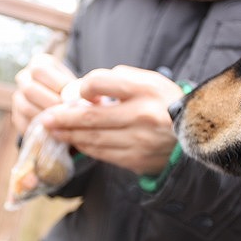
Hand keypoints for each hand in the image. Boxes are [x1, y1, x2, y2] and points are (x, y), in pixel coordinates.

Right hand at [11, 53, 76, 133]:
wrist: (60, 104)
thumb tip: (82, 99)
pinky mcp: (17, 116)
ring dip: (45, 116)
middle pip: (29, 89)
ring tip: (62, 122)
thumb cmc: (70, 91)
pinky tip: (53, 130)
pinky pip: (24, 123)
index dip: (57, 84)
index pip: (40, 71)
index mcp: (38, 64)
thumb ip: (75, 89)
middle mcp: (23, 78)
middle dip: (51, 102)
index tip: (73, 96)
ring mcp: (18, 97)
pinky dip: (39, 128)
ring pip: (26, 107)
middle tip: (67, 112)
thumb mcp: (73, 83)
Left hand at [40, 66, 184, 174]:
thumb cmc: (164, 103)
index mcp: (145, 90)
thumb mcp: (150, 81)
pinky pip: (102, 153)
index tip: (74, 92)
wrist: (195, 137)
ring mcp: (139, 141)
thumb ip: (119, 80)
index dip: (82, 87)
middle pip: (91, 116)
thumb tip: (85, 88)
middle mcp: (142, 116)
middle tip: (44, 117)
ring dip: (69, 134)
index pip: (101, 83)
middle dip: (63, 117)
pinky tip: (74, 141)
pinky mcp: (136, 160)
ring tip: (53, 130)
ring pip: (93, 138)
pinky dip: (84, 147)